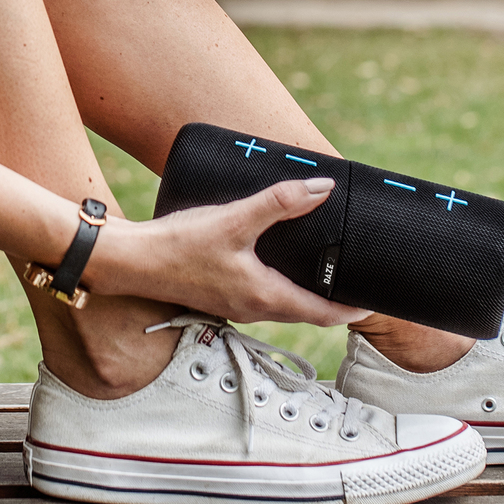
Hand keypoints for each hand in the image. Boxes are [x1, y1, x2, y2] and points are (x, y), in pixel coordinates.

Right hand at [93, 178, 371, 326]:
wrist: (128, 261)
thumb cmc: (178, 246)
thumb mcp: (235, 219)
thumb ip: (280, 203)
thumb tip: (321, 189)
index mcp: (265, 297)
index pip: (323, 314)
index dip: (353, 309)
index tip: (375, 300)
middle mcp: (254, 309)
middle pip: (307, 313)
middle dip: (335, 303)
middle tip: (356, 284)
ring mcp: (236, 305)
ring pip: (285, 306)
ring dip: (308, 296)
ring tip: (325, 274)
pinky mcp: (220, 296)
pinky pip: (264, 297)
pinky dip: (283, 287)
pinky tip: (278, 264)